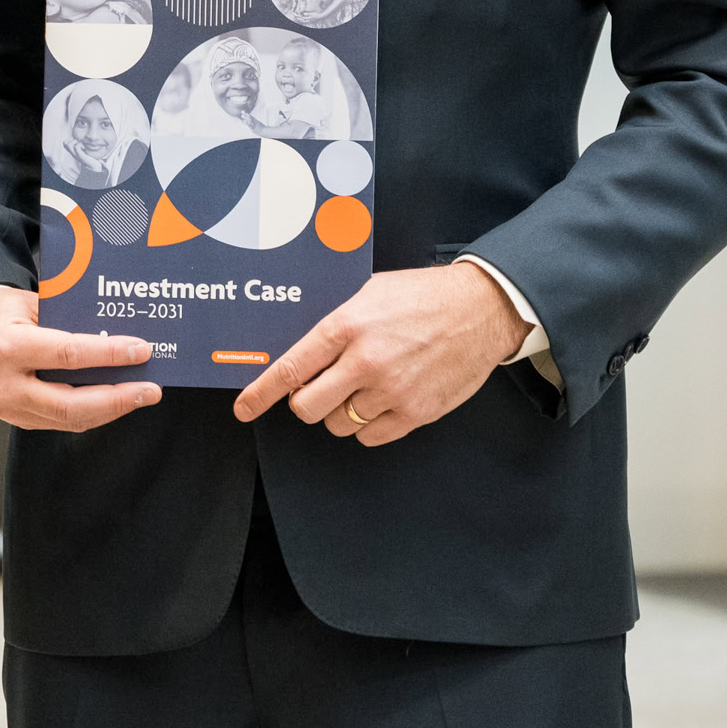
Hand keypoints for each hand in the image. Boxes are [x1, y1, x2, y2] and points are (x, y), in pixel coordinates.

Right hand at [0, 287, 161, 431]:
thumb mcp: (27, 303)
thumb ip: (65, 318)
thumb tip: (112, 332)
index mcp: (5, 347)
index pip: (67, 355)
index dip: (108, 355)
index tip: (140, 351)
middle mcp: (5, 384)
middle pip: (71, 404)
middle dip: (117, 399)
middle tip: (149, 390)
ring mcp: (8, 407)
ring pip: (69, 419)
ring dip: (110, 409)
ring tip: (140, 395)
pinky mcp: (15, 418)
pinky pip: (60, 421)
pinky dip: (91, 413)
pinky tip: (113, 401)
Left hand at [234, 263, 524, 445]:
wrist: (482, 310)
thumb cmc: (424, 295)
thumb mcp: (369, 291)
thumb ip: (334, 321)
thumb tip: (301, 347)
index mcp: (346, 326)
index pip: (290, 369)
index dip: (260, 393)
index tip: (244, 408)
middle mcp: (365, 363)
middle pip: (307, 408)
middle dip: (304, 403)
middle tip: (316, 390)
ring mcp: (391, 392)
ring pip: (338, 424)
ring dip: (340, 412)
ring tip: (360, 387)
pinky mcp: (416, 413)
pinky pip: (371, 437)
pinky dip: (367, 426)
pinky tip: (379, 402)